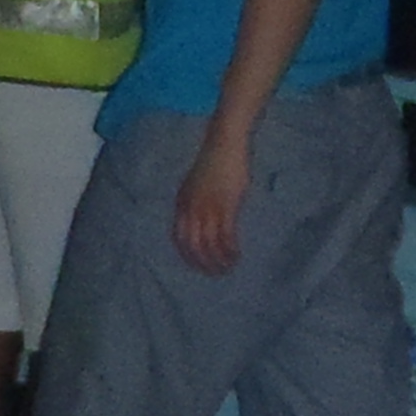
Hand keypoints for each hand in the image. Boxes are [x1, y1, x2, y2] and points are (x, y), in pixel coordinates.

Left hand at [175, 132, 251, 275]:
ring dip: (218, 260)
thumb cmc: (215, 160)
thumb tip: (205, 219)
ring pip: (209, 245)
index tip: (199, 266)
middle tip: (216, 273)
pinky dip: (230, 250)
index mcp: (182, 203)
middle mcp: (191, 208)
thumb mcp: (198, 184)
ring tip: (228, 267)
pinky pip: (225, 237)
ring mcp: (207, 208)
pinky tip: (236, 255)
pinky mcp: (225, 206)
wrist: (224, 142)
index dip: (188, 256)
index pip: (179, 238)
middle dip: (203, 264)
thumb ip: (197, 201)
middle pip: (192, 246)